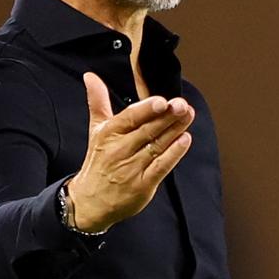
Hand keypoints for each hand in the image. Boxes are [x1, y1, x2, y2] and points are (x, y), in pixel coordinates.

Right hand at [65, 72, 193, 231]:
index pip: (129, 119)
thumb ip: (98, 102)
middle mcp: (120, 150)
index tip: (162, 100)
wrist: (90, 202)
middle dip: (167, 116)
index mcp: (109, 134)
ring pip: (156, 146)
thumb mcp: (96, 130)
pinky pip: (161, 167)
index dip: (147, 109)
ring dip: (174, 130)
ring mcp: (132, 169)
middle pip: (147, 130)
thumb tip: (91, 77)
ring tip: (188, 115)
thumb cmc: (98, 162)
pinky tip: (185, 140)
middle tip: (182, 104)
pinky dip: (174, 154)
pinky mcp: (143, 185)